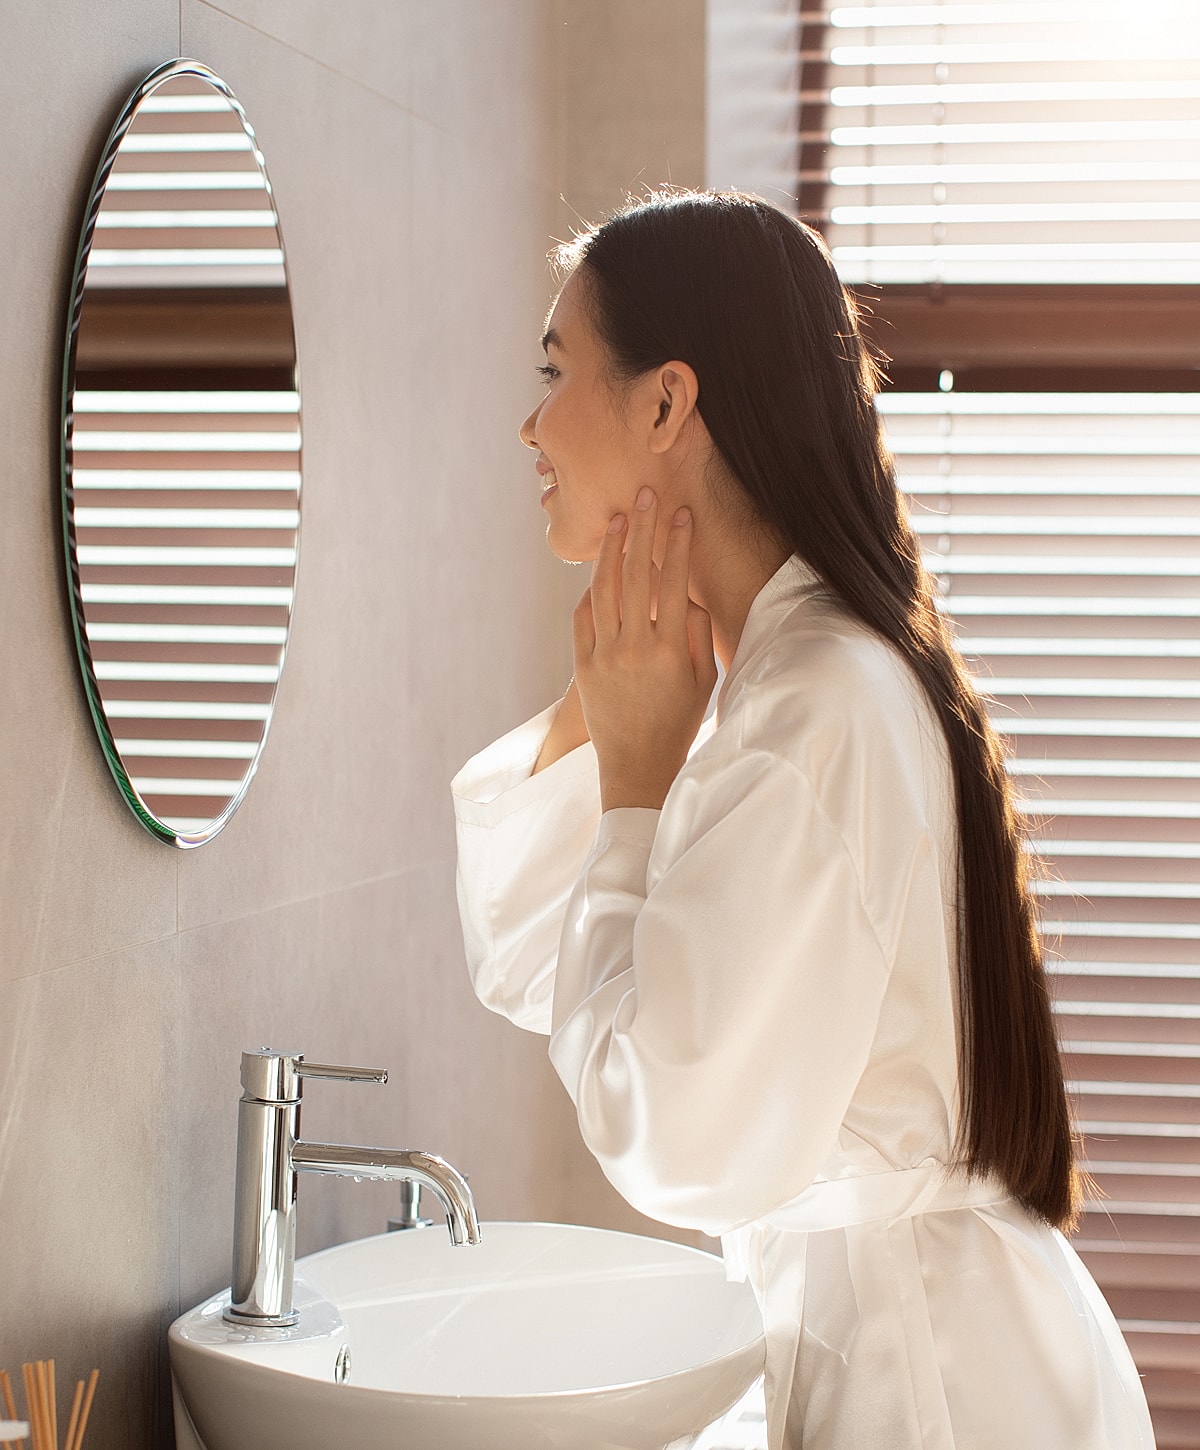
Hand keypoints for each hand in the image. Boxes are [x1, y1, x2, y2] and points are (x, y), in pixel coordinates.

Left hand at [573, 487, 717, 810]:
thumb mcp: (705, 680)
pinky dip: (591, 589)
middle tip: (643, 495)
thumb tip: (690, 593)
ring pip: (603, 589)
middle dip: (641, 529)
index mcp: (670, 650)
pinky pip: (583, 616)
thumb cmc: (679, 722)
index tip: (680, 513)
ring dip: (610, 549)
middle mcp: (634, 649)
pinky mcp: (582, 666)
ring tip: (618, 520)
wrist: (638, 766)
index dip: (677, 543)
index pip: (673, 581)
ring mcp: (604, 656)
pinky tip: (599, 568)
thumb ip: (699, 634)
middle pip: (635, 574)